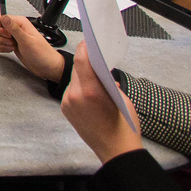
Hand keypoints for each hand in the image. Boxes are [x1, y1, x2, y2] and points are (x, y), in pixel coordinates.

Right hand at [0, 14, 63, 80]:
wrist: (45, 65)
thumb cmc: (41, 53)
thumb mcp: (27, 40)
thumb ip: (14, 28)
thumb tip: (4, 17)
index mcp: (19, 22)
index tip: (7, 36)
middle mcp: (14, 26)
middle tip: (9, 41)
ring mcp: (11, 34)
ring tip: (12, 46)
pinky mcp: (9, 42)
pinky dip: (1, 48)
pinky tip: (10, 50)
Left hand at [62, 43, 142, 162]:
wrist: (115, 150)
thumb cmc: (124, 125)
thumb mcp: (122, 97)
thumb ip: (107, 81)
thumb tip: (102, 71)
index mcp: (91, 91)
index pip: (81, 60)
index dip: (85, 48)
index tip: (89, 41)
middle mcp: (74, 96)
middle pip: (76, 69)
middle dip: (85, 62)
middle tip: (95, 55)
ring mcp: (68, 104)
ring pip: (73, 80)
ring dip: (83, 76)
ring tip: (96, 76)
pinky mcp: (65, 110)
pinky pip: (71, 92)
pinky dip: (80, 87)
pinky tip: (91, 92)